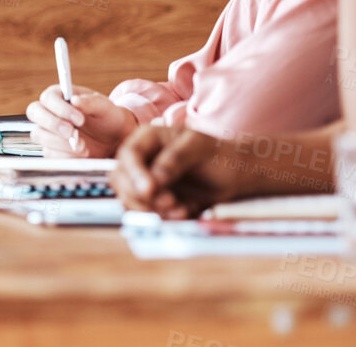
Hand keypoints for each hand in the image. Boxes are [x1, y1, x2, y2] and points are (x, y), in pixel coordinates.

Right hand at [25, 84, 136, 157]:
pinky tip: (81, 153)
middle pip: (34, 112)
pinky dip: (66, 155)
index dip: (60, 108)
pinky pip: (49, 153)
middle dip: (53, 124)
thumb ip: (91, 102)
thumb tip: (75, 99)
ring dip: (61, 143)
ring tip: (84, 147)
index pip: (48, 97)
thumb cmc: (107, 118)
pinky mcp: (50, 148)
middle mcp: (49, 111)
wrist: (112, 140)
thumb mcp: (105, 107)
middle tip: (72, 133)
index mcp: (59, 95)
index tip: (80, 119)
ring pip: (39, 134)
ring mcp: (47, 130)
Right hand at [109, 125, 236, 219]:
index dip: (134, 173)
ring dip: (153, 210)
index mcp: (148, 138)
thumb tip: (155, 178)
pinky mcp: (152, 200)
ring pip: (130, 199)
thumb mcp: (200, 148)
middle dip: (142, 196)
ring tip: (182, 210)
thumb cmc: (219, 155)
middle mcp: (141, 160)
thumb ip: (176, 159)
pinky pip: (146, 213)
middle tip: (170, 202)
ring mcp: (145, 181)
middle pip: (121, 180)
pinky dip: (163, 217)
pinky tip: (185, 212)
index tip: (149, 190)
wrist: (234, 175)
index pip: (129, 154)